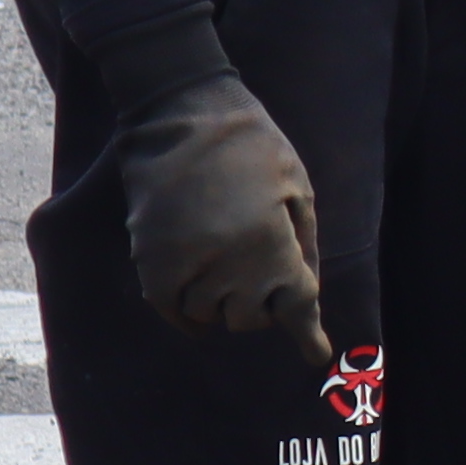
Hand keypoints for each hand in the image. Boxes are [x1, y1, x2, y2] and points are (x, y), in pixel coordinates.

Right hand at [116, 74, 332, 362]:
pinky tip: (195, 307)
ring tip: (227, 277)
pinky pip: (167, 305)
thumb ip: (305, 247)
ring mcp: (184, 261)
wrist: (182, 110)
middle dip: (261, 307)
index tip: (317, 355)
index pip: (297, 307)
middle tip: (263, 284)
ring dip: (221, 305)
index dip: (309, 336)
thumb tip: (309, 298)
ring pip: (207, 315)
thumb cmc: (253, 145)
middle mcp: (227, 262)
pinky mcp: (148, 255)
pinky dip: (184, 311)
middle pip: (250, 318)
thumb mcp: (299, 188)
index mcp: (272, 244)